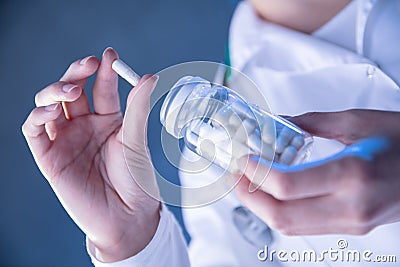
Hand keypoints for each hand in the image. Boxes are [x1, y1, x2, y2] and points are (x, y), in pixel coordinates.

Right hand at [22, 48, 159, 261]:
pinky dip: (38, 116)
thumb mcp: (136, 141)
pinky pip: (34, 130)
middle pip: (72, 89)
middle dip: (76, 73)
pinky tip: (52, 111)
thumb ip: (138, 109)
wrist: (126, 216)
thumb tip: (149, 77)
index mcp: (108, 119)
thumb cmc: (136, 180)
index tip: (110, 55)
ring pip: (49, 103)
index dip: (104, 71)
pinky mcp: (49, 155)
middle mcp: (85, 125)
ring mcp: (66, 138)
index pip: (101, 88)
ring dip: (55, 90)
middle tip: (88, 64)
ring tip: (71, 91)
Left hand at [234, 109, 399, 234]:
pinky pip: (304, 226)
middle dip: (247, 195)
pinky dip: (280, 211)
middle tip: (234, 174)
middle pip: (280, 215)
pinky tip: (272, 193)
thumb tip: (280, 122)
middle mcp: (350, 206)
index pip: (285, 186)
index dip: (254, 173)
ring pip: (288, 226)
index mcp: (352, 174)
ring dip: (260, 206)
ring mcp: (351, 222)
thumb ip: (312, 123)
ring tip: (247, 182)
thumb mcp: (359, 121)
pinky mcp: (351, 227)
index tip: (242, 158)